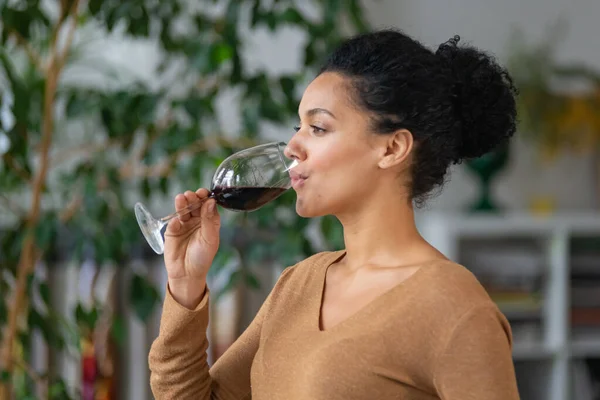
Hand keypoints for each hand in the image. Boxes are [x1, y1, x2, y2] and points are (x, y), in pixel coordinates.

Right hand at [163, 188, 220, 307]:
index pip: (208, 205)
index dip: (206, 198)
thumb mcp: (210, 239)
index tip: (204, 193)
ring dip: (182, 204)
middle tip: (191, 195)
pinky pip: (173, 223)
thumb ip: (209, 220)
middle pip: (194, 205)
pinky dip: (174, 221)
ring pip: (183, 210)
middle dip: (193, 198)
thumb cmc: (202, 257)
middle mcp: (197, 220)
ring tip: (181, 198)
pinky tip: (177, 222)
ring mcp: (184, 224)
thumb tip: (210, 202)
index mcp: (209, 221)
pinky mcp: (172, 231)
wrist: (187, 273)